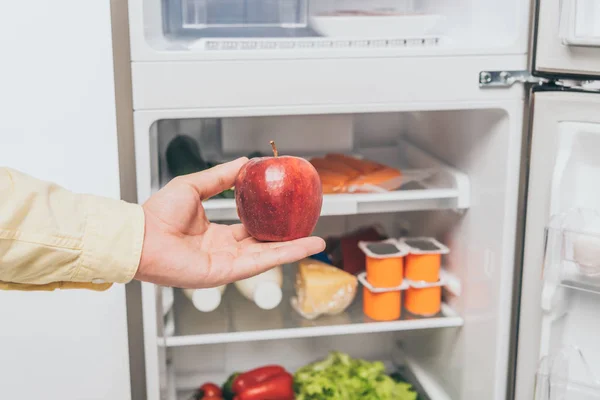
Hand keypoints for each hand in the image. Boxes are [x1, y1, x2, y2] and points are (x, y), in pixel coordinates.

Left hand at [135, 157, 324, 287]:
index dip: (270, 222)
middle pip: (264, 245)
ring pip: (267, 255)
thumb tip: (244, 162)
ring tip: (317, 241)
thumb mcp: (194, 186)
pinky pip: (260, 262)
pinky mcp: (226, 272)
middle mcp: (224, 250)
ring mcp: (227, 263)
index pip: (250, 230)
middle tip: (309, 228)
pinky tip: (303, 247)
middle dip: (288, 239)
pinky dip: (284, 255)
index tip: (287, 212)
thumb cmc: (158, 213)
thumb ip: (219, 176)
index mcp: (216, 234)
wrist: (142, 234)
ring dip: (293, 249)